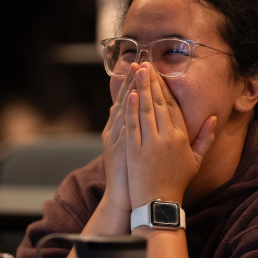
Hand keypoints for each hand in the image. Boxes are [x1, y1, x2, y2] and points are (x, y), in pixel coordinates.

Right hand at [101, 63, 138, 212]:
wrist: (123, 197)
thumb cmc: (128, 174)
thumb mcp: (122, 147)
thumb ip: (125, 126)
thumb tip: (121, 109)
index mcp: (119, 129)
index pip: (129, 100)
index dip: (134, 82)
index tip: (140, 65)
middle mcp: (117, 131)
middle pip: (128, 100)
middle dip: (135, 80)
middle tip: (141, 60)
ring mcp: (119, 139)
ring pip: (126, 108)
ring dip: (132, 88)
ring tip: (137, 70)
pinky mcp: (124, 148)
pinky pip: (127, 125)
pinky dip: (129, 110)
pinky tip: (132, 96)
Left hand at [125, 63, 216, 209]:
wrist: (159, 203)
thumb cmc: (177, 181)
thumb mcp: (196, 160)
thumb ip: (206, 137)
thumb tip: (214, 117)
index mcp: (181, 137)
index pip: (173, 106)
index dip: (165, 88)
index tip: (159, 73)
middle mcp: (167, 137)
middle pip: (159, 103)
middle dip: (152, 81)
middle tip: (146, 64)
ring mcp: (150, 143)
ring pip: (146, 110)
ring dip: (141, 88)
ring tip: (137, 71)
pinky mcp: (135, 151)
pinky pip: (133, 125)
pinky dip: (131, 109)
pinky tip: (130, 94)